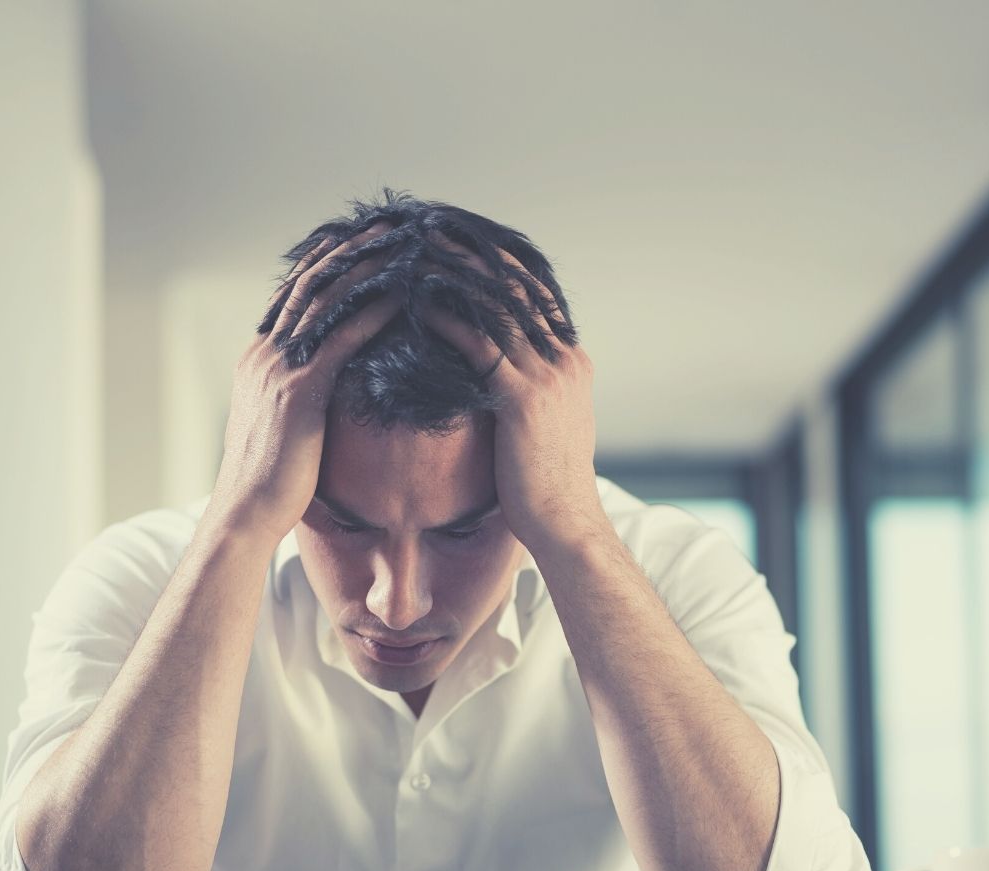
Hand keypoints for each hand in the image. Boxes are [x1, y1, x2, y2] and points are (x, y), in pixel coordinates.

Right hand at [203, 223, 399, 545]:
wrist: (245, 515)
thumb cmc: (271, 485)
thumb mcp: (281, 429)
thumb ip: (299, 398)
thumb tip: (325, 391)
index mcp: (259, 359)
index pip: (295, 295)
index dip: (327, 263)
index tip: (360, 237)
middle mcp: (265, 354)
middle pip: (311, 284)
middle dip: (350, 249)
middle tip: (388, 223)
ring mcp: (280, 370)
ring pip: (327, 301)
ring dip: (368, 267)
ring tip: (403, 242)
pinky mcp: (300, 392)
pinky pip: (343, 339)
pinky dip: (375, 310)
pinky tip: (404, 293)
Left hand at [421, 235, 608, 554]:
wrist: (565, 525)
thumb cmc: (545, 487)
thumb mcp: (548, 426)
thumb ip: (531, 391)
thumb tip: (503, 376)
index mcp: (572, 362)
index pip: (535, 294)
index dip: (498, 262)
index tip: (462, 237)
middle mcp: (565, 360)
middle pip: (516, 288)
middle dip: (474, 254)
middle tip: (434, 227)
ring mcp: (548, 377)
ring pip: (497, 308)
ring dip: (455, 275)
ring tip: (418, 250)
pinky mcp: (524, 399)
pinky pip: (480, 345)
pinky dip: (447, 320)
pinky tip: (415, 304)